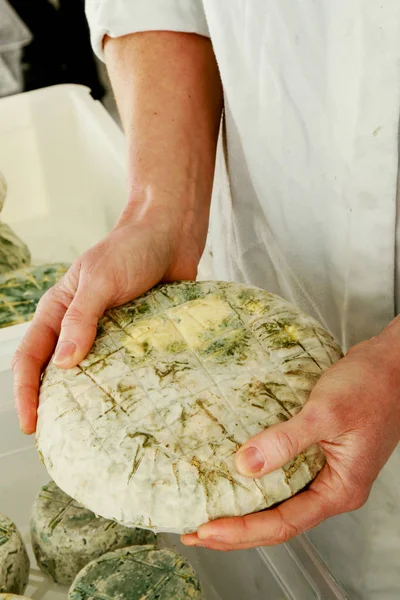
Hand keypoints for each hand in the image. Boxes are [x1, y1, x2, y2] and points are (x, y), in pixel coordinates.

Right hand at [13, 202, 203, 434]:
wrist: (172, 235)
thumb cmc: (130, 249)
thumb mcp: (100, 280)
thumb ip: (82, 318)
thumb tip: (64, 364)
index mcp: (58, 311)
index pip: (32, 357)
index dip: (26, 392)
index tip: (32, 425)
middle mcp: (79, 327)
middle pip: (58, 372)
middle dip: (54, 404)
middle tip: (62, 439)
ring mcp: (109, 334)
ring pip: (93, 375)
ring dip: (91, 400)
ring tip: (97, 434)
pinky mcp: (137, 338)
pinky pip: (127, 368)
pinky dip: (126, 387)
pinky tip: (133, 408)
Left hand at [182, 326, 399, 550]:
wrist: (391, 362)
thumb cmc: (372, 385)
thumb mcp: (326, 413)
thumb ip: (286, 441)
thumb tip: (244, 465)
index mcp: (340, 489)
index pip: (284, 523)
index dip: (242, 532)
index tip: (206, 530)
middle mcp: (331, 486)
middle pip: (278, 519)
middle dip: (236, 528)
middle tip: (195, 530)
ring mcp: (324, 468)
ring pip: (279, 498)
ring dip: (244, 505)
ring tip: (208, 508)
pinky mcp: (317, 449)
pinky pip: (282, 472)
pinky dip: (257, 476)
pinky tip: (233, 472)